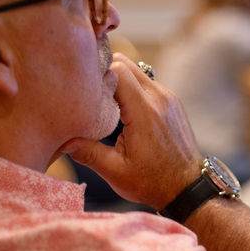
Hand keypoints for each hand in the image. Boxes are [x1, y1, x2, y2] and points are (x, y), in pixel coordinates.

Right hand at [62, 56, 202, 208]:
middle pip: (126, 63)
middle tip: (89, 92)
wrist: (187, 187)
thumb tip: (62, 140)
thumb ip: (88, 153)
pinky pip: (146, 82)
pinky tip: (120, 108)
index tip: (83, 89)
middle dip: (104, 72)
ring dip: (118, 79)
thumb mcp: (116, 172)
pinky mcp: (171, 102)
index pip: (118, 69)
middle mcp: (159, 98)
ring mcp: (168, 97)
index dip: (97, 73)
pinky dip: (131, 87)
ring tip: (103, 101)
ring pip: (137, 70)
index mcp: (145, 112)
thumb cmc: (152, 182)